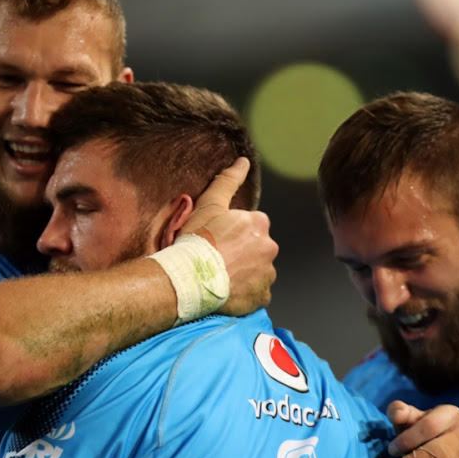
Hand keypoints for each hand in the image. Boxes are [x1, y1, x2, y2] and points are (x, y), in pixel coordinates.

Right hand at [180, 157, 277, 315]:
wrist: (189, 279)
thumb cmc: (197, 241)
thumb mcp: (208, 204)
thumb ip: (227, 181)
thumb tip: (242, 161)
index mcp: (259, 223)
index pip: (252, 225)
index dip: (234, 232)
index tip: (218, 240)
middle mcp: (269, 247)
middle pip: (258, 248)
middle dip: (243, 252)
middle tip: (219, 259)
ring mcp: (267, 274)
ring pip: (259, 270)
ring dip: (246, 272)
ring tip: (222, 276)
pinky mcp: (262, 296)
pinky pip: (258, 293)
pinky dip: (247, 292)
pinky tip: (229, 291)